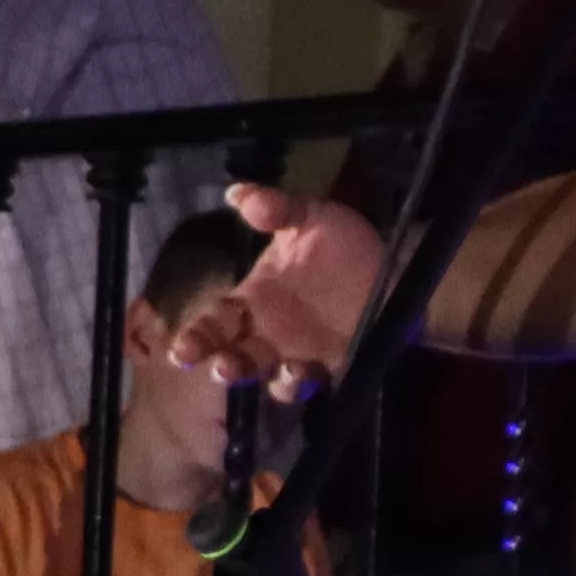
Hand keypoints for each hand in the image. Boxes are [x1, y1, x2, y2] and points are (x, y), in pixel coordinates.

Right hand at [163, 183, 388, 398]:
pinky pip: (305, 382)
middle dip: (216, 362)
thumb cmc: (345, 245)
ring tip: (245, 367)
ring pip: (263, 375)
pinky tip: (297, 369)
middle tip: (214, 364)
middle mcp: (267, 332)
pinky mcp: (330, 366)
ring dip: (250, 374)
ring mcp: (297, 352)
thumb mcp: (311, 218)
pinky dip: (295, 382)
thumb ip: (276, 208)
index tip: (180, 349)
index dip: (196, 336)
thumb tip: (236, 193)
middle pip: (229, 354)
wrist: (395, 268)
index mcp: (254, 299)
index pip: (215, 321)